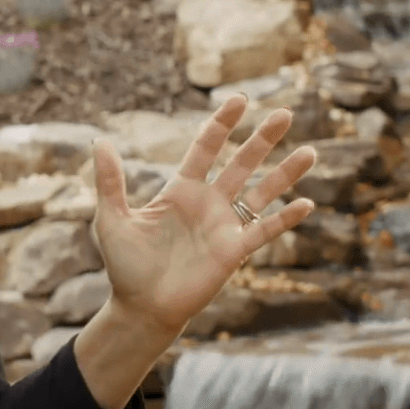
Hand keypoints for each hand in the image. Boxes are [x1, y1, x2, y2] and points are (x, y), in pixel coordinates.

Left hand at [90, 97, 317, 336]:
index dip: (222, 124)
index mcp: (181, 190)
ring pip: (261, 192)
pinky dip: (285, 219)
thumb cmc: (125, 266)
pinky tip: (307, 203)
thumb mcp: (112, 219)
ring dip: (285, 173)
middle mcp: (208, 203)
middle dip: (262, 139)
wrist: (141, 308)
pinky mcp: (234, 252)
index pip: (206, 148)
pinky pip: (264, 231)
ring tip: (310, 151)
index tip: (239, 99)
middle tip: (285, 113)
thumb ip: (109, 181)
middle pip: (241, 163)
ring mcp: (224, 226)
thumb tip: (99, 140)